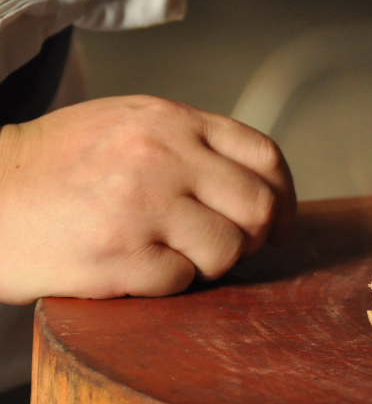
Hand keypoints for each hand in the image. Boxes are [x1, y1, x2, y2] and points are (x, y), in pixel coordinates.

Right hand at [0, 95, 295, 302]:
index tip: (279, 221)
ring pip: (229, 249)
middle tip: (230, 247)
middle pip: (260, 207)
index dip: (283, 195)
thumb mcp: (127, 125)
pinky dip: (166, 282)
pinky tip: (133, 266)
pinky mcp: (121, 255)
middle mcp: (163, 156)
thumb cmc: (56, 166)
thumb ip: (191, 142)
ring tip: (169, 253)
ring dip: (209, 262)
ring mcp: (143, 206)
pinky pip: (182, 280)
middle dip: (255, 236)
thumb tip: (257, 180)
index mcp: (171, 121)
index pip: (265, 156)